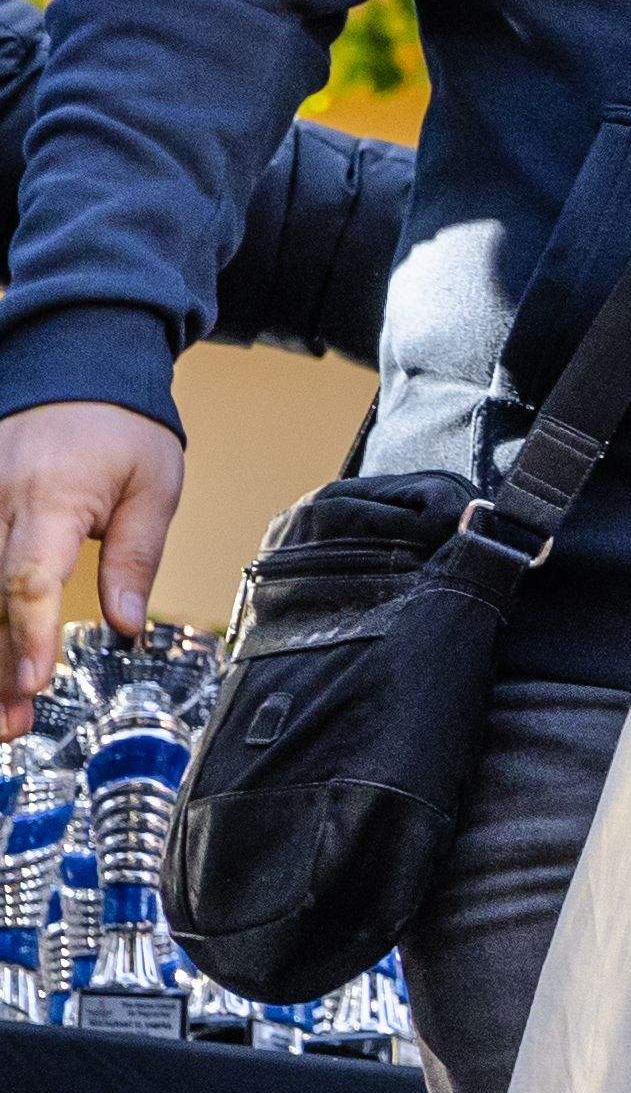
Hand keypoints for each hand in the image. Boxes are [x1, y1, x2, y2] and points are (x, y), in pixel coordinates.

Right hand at [0, 401, 184, 707]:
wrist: (72, 366)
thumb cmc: (121, 427)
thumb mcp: (153, 485)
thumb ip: (135, 558)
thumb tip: (129, 628)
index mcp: (47, 496)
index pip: (28, 576)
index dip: (28, 634)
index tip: (34, 681)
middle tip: (11, 726)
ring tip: (0, 714)